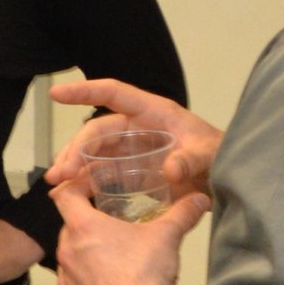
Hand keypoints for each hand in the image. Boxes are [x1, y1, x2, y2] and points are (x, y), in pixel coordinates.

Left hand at [45, 178, 210, 284]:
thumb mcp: (167, 237)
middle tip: (114, 229)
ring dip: (88, 259)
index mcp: (83, 228)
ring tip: (115, 263)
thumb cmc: (143, 275)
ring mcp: (65, 284)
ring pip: (72, 262)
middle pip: (71, 230)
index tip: (91, 189)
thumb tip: (199, 197)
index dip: (76, 188)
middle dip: (90, 228)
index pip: (66, 195)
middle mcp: (66, 253)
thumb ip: (182, 214)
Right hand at [46, 78, 223, 200]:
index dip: (85, 91)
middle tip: (59, 175)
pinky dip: (86, 180)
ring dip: (74, 165)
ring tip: (57, 185)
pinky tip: (72, 192)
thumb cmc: (219, 155)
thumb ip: (192, 160)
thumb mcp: (210, 154)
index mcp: (153, 113)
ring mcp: (132, 149)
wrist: (227, 179)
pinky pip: (103, 171)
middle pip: (97, 131)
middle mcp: (137, 127)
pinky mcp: (132, 170)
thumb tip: (170, 170)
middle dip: (75, 149)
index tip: (56, 93)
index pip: (114, 94)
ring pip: (95, 151)